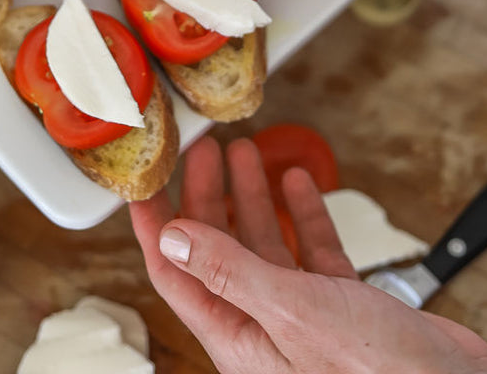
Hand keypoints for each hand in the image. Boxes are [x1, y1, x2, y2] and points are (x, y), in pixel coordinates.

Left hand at [130, 136, 486, 373]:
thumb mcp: (290, 312)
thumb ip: (229, 272)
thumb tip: (172, 236)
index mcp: (237, 336)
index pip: (175, 274)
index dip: (154, 226)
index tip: (144, 184)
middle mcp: (264, 324)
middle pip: (218, 250)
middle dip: (207, 196)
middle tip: (203, 150)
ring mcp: (304, 313)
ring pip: (265, 245)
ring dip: (252, 196)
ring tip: (244, 151)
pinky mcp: (342, 305)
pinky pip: (312, 251)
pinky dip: (303, 214)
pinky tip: (298, 183)